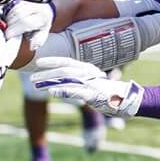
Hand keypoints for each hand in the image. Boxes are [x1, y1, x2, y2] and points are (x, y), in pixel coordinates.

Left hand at [28, 58, 145, 116]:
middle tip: (32, 77)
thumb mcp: (94, 83)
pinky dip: (62, 90)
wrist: (127, 99)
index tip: (39, 62)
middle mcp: (89, 73)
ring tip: (36, 84)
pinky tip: (52, 92)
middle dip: (46, 73)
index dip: (53, 61)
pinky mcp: (93, 94)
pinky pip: (75, 91)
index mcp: (88, 69)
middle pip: (64, 70)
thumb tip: (65, 83)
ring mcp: (91, 83)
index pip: (68, 61)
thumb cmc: (110, 93)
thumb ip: (80, 82)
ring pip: (66, 79)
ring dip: (49, 81)